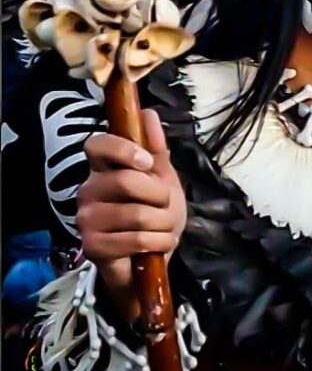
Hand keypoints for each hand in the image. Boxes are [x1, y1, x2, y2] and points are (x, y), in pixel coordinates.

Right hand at [77, 110, 184, 316]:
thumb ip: (156, 148)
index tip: (147, 162)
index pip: (97, 144)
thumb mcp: (163, 178)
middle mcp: (88, 190)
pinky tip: (156, 244)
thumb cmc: (155, 212)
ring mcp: (87, 219)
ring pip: (137, 214)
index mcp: (103, 169)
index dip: (123, 149)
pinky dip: (159, 242)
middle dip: (160, 196)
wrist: (152, 256)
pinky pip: (136, 239)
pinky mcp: (92, 246)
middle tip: (164, 206)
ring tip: (162, 228)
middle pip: (127, 181)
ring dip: (163, 224)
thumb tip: (147, 113)